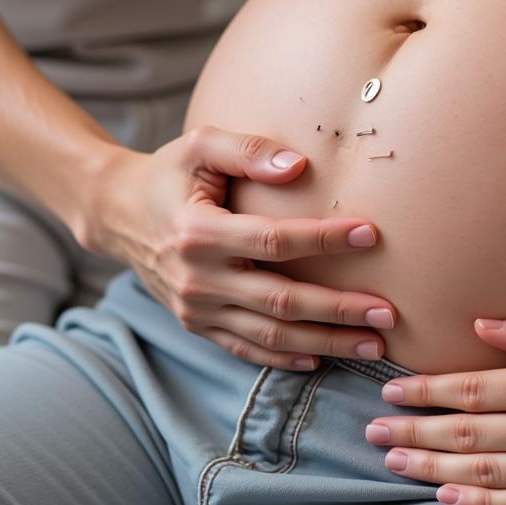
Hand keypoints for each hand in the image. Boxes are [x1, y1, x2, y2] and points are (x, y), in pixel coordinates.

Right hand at [82, 125, 395, 370]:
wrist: (117, 213)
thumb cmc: (167, 172)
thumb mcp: (200, 145)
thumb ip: (249, 151)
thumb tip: (299, 166)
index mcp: (198, 231)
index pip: (274, 240)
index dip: (323, 238)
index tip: (369, 234)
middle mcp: (196, 278)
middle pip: (280, 300)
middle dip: (338, 309)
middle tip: (388, 312)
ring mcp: (195, 308)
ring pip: (270, 335)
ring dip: (325, 341)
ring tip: (373, 342)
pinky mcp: (195, 325)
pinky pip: (245, 349)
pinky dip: (286, 359)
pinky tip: (323, 356)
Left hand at [366, 309, 505, 504]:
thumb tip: (477, 327)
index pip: (473, 389)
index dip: (426, 390)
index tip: (391, 389)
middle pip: (469, 434)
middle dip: (415, 432)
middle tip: (373, 434)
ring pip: (489, 473)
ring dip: (435, 468)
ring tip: (395, 462)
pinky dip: (483, 503)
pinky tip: (448, 496)